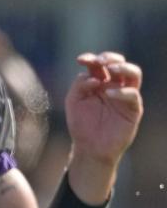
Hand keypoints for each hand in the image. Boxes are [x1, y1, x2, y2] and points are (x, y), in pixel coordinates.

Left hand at [66, 51, 142, 172]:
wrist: (89, 149)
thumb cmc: (81, 125)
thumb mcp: (74, 102)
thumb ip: (79, 85)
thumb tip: (94, 76)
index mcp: (99, 82)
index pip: (99, 64)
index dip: (91, 58)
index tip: (80, 60)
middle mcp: (114, 85)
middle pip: (118, 63)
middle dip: (109, 58)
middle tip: (99, 62)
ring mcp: (125, 96)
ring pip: (133, 73)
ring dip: (123, 67)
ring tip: (110, 69)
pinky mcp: (133, 109)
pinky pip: (133, 94)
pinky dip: (121, 91)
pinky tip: (108, 93)